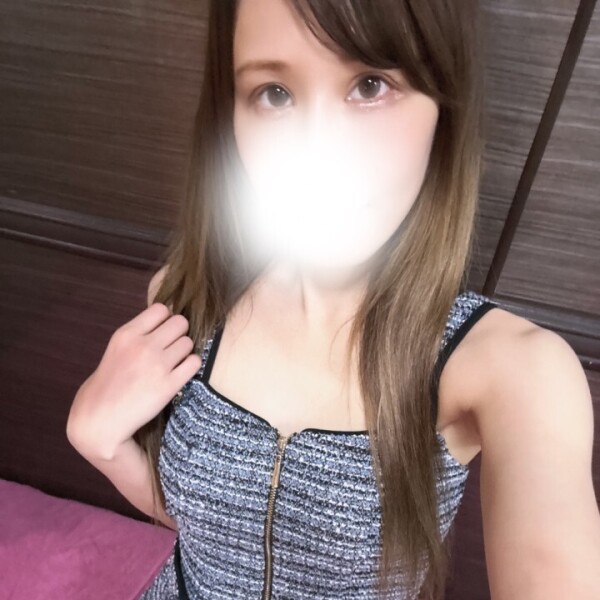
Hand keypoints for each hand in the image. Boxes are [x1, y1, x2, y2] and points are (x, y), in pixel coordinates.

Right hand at [66, 303, 200, 458]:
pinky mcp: (169, 385)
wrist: (101, 419)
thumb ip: (139, 334)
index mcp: (127, 334)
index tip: (163, 331)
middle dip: (179, 333)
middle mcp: (143, 346)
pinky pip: (195, 363)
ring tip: (174, 362)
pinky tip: (181, 372)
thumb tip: (167, 320)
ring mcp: (157, 365)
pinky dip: (191, 366)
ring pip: (189, 342)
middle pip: (180, 322)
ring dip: (185, 351)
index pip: (161, 309)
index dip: (166, 319)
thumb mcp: (117, 348)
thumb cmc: (108, 384)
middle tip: (171, 347)